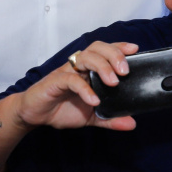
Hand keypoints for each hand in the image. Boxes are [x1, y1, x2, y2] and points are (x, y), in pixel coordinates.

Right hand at [14, 41, 138, 131]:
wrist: (36, 116)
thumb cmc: (62, 109)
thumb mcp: (92, 116)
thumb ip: (111, 118)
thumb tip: (131, 123)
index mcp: (88, 69)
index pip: (105, 51)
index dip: (119, 47)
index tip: (135, 49)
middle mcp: (78, 66)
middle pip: (97, 48)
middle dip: (113, 55)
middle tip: (125, 71)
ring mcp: (66, 72)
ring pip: (85, 58)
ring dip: (102, 67)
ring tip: (113, 82)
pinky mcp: (55, 81)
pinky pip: (71, 79)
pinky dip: (84, 88)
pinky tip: (94, 100)